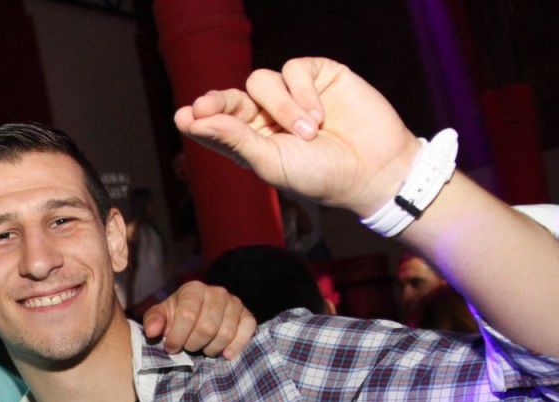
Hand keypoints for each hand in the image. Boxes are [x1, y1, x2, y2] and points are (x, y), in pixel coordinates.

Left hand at [141, 281, 255, 358]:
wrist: (199, 315)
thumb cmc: (176, 317)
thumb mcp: (161, 316)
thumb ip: (153, 320)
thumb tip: (152, 331)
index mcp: (193, 290)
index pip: (187, 315)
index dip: (177, 337)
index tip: (170, 348)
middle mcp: (217, 292)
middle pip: (207, 327)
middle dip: (193, 344)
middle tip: (188, 347)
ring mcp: (234, 303)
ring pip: (226, 333)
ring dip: (211, 348)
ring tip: (203, 349)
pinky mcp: (247, 315)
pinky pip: (247, 331)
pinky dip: (236, 346)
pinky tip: (226, 354)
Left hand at [174, 58, 419, 216]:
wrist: (373, 169)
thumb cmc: (320, 175)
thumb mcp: (271, 162)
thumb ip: (235, 139)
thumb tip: (195, 120)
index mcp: (250, 142)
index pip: (216, 124)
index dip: (199, 119)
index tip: (185, 117)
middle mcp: (266, 117)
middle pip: (230, 97)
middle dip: (218, 101)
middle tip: (206, 107)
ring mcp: (291, 95)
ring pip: (261, 80)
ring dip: (282, 106)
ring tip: (309, 131)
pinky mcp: (318, 77)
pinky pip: (294, 69)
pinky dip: (302, 92)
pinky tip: (319, 115)